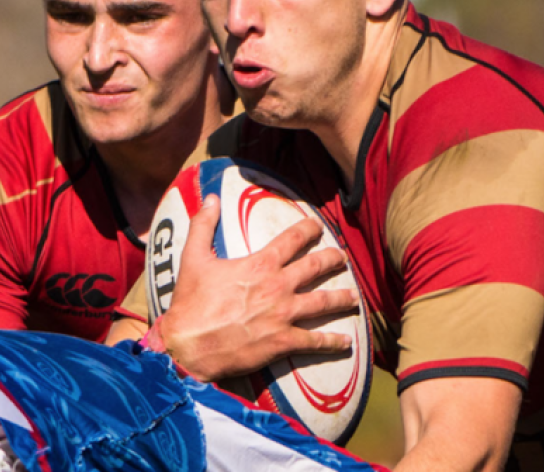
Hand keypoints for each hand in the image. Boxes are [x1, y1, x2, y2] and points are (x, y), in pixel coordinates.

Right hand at [155, 195, 357, 380]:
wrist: (190, 345)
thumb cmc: (191, 303)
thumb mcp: (192, 258)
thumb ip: (203, 225)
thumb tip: (211, 198)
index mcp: (260, 265)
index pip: (292, 240)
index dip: (308, 230)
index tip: (318, 226)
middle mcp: (278, 287)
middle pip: (315, 268)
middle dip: (332, 259)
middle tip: (342, 257)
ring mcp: (284, 315)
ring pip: (323, 303)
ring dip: (341, 298)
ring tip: (354, 297)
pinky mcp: (283, 342)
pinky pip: (315, 341)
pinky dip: (333, 342)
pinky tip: (346, 342)